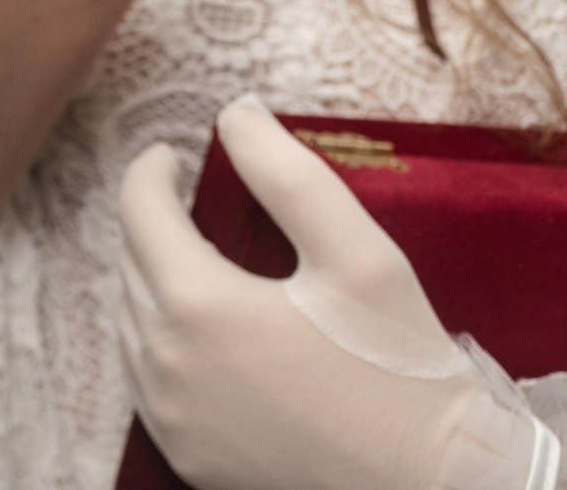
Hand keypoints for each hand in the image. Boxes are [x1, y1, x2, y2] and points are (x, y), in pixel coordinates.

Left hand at [118, 97, 555, 489]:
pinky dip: (162, 341)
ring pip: (132, 321)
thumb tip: (235, 113)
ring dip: (155, 282)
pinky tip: (206, 333)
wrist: (434, 484)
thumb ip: (288, 174)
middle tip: (194, 207)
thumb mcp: (360, 254)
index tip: (171, 155)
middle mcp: (164, 362)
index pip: (139, 211)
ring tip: (200, 261)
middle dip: (157, 225)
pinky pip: (146, 376)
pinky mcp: (182, 450)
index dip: (151, 172)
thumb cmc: (401, 368)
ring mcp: (167, 414)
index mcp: (198, 304)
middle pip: (132, 264)